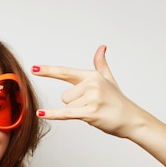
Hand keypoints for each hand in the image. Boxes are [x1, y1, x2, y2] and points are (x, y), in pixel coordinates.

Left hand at [32, 45, 146, 137]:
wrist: (132, 119)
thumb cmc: (118, 101)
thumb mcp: (109, 80)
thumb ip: (101, 64)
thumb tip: (101, 47)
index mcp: (92, 76)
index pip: (65, 72)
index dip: (48, 71)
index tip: (33, 68)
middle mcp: (91, 84)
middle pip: (64, 96)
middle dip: (75, 104)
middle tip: (92, 105)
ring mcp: (91, 98)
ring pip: (67, 106)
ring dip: (78, 112)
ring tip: (94, 111)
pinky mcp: (90, 112)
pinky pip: (65, 113)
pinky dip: (52, 114)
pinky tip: (41, 113)